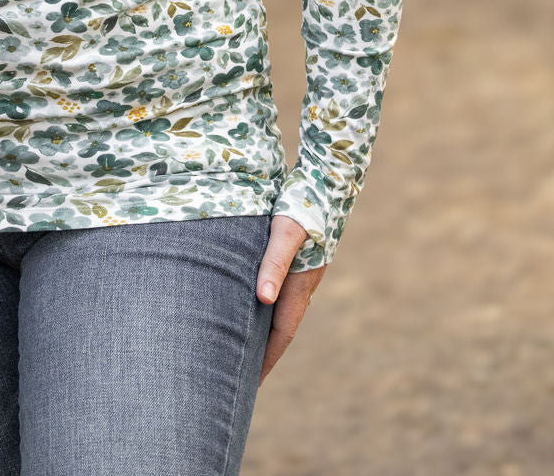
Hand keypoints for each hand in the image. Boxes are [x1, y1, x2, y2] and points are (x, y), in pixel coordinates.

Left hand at [255, 215, 326, 385]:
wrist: (326, 181)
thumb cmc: (302, 204)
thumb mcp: (285, 232)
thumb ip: (274, 262)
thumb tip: (263, 298)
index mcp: (300, 284)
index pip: (282, 333)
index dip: (266, 359)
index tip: (250, 385)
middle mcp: (302, 284)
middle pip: (280, 328)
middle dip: (263, 353)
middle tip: (240, 379)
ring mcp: (300, 273)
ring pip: (279, 311)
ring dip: (263, 332)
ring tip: (240, 349)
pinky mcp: (296, 260)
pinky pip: (278, 292)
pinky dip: (264, 308)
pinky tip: (249, 305)